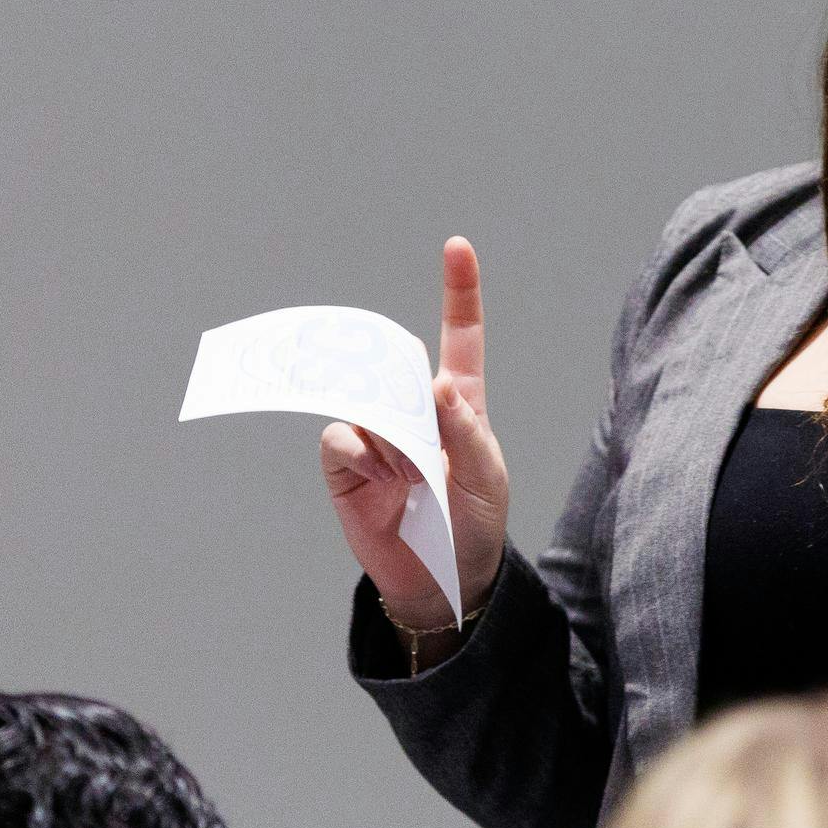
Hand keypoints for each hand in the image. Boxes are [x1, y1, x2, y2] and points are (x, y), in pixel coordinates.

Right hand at [319, 236, 509, 627]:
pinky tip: (383, 482)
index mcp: (460, 401)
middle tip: (422, 445)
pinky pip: (343, 437)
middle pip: (397, 363)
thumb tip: (437, 384)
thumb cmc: (474, 520)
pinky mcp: (346, 461)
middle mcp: (413, 408)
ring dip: (393, 440)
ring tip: (412, 478)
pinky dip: (365, 457)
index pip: (460, 335)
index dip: (459, 291)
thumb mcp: (484, 475)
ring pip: (369, 402)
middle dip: (402, 386)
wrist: (441, 580)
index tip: (457, 247)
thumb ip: (465, 428)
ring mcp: (376, 432)